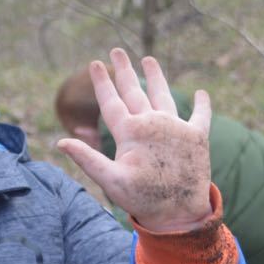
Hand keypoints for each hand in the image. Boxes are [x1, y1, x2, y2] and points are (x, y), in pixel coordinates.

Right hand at [56, 48, 212, 232]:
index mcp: (131, 131)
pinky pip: (200, 115)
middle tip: (116, 51)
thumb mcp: (109, 181)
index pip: (112, 101)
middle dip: (123, 70)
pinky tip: (202, 93)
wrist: (181, 212)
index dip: (101, 82)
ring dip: (156, 76)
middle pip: (135, 91)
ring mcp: (177, 127)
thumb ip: (87, 158)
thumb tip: (61, 142)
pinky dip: (202, 104)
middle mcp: (154, 122)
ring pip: (164, 95)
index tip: (94, 64)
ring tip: (149, 59)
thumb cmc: (141, 198)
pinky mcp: (197, 137)